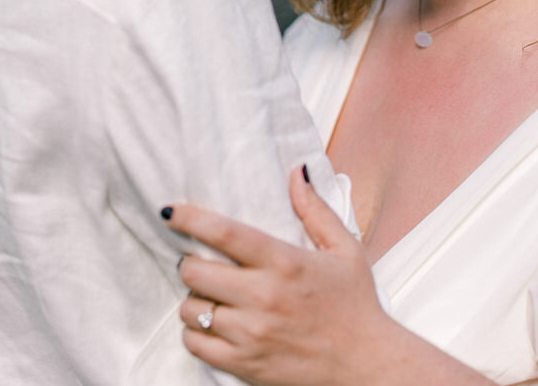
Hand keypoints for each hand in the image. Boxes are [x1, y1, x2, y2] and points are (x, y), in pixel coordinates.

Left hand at [163, 166, 396, 385]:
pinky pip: (195, 343)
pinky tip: (212, 325)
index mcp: (285, 263)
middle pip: (194, 272)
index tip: (171, 211)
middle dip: (190, 264)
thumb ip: (315, 210)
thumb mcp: (344, 250)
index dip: (190, 218)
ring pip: (190, 309)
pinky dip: (195, 333)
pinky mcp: (245, 364)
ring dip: (194, 300)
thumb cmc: (356, 306)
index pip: (225, 233)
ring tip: (212, 297)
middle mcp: (263, 297)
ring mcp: (251, 333)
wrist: (366, 365)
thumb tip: (297, 172)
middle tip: (201, 264)